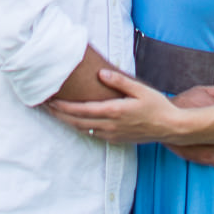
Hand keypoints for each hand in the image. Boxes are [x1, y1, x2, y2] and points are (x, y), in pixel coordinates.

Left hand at [45, 66, 193, 146]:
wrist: (169, 127)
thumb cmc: (156, 105)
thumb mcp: (140, 89)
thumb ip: (120, 81)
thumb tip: (101, 73)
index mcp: (114, 111)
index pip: (81, 110)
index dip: (63, 107)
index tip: (50, 100)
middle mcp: (110, 125)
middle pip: (77, 122)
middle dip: (59, 114)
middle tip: (44, 106)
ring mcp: (112, 134)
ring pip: (82, 130)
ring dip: (67, 122)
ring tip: (55, 113)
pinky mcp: (115, 139)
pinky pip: (92, 134)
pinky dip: (80, 127)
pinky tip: (75, 121)